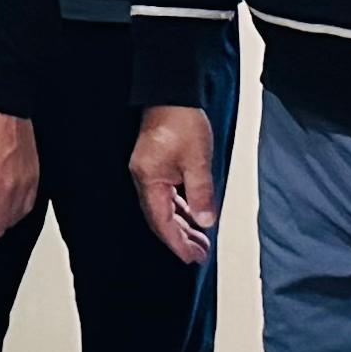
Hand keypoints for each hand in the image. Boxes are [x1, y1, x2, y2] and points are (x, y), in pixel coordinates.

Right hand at [129, 104, 217, 264]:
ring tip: (200, 238)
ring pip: (163, 208)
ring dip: (181, 224)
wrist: (172, 93)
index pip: (162, 222)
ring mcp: (148, 172)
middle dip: (181, 238)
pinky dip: (179, 208)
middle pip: (160, 218)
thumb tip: (205, 221)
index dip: (178, 243)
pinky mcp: (154, 165)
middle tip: (200, 253)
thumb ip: (201, 193)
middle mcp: (144, 178)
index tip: (192, 258)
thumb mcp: (198, 160)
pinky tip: (192, 214)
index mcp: (150, 180)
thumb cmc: (182, 121)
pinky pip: (165, 195)